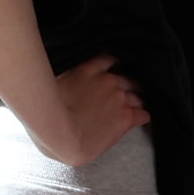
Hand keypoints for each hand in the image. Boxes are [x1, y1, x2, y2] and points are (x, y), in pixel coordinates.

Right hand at [18, 55, 149, 166]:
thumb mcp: (53, 84)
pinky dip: (144, 115)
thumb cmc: (49, 113)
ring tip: (136, 107)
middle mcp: (108, 80)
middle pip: (127, 79)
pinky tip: (142, 118)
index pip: (110, 59)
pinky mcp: (126, 117)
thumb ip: (66, 75)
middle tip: (128, 92)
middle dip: (128, 85)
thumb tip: (65, 76)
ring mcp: (120, 98)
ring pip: (137, 96)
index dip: (115, 66)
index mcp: (89, 69)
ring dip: (137, 101)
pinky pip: (144, 114)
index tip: (116, 70)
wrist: (62, 135)